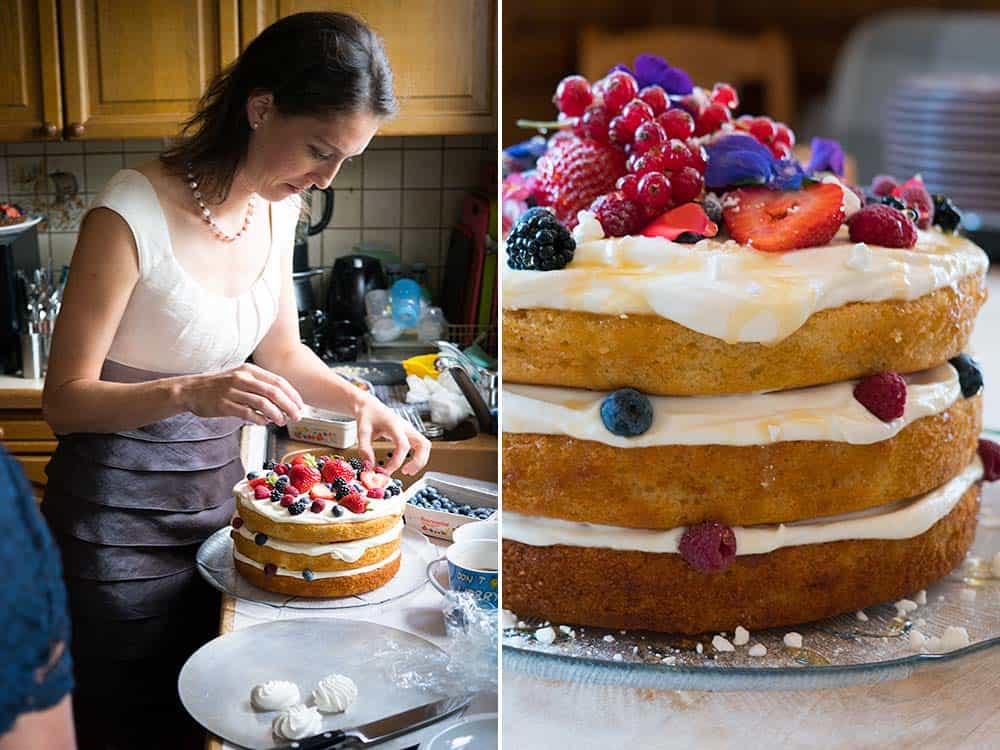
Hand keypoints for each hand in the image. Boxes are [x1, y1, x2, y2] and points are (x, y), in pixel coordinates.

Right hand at [179, 363, 303, 425]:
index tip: (300, 406)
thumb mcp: (241, 377)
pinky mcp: (224, 404)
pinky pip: (248, 413)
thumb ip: (260, 386)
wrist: (190, 390)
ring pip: (263, 403)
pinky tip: (264, 423)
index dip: (293, 395)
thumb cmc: (219, 386)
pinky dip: (260, 420)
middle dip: (289, 406)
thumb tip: (283, 401)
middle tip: (296, 417)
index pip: (279, 381)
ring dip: (276, 414)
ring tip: (281, 422)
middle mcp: (242, 378)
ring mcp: (232, 391)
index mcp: (250, 370)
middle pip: (274, 392)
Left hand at [354, 395, 430, 474]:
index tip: (385, 471)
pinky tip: (406, 465)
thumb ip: (364, 449)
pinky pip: (420, 446)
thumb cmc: (367, 416)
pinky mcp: (409, 434)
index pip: (403, 445)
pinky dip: (417, 457)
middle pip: (423, 445)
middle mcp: (406, 427)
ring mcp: (410, 430)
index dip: (396, 461)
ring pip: (425, 446)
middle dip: (418, 462)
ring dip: (420, 461)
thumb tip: (369, 466)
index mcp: (394, 425)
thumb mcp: (361, 431)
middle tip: (406, 472)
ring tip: (407, 471)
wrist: (370, 407)